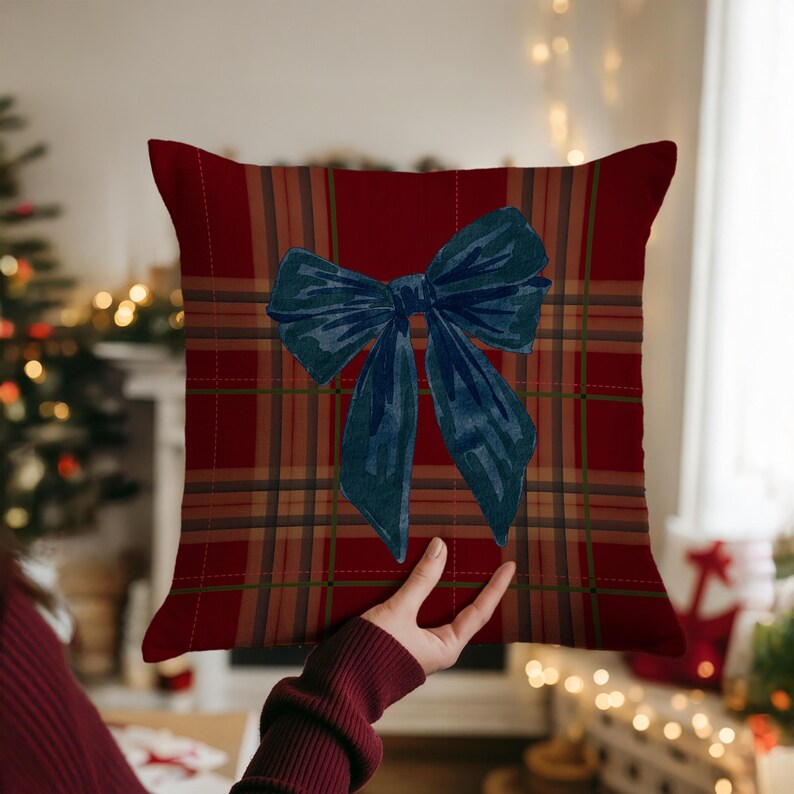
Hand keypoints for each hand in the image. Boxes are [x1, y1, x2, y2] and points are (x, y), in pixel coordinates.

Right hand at [360, 537, 515, 675]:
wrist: (338, 684)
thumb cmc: (372, 655)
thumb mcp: (399, 612)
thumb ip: (421, 580)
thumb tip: (441, 548)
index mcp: (445, 647)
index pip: (480, 611)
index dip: (495, 587)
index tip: (509, 566)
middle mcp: (436, 647)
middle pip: (461, 610)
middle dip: (470, 585)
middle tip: (482, 558)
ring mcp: (417, 644)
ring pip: (436, 609)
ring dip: (442, 586)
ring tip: (452, 560)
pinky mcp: (398, 639)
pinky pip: (417, 611)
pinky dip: (420, 591)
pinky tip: (416, 575)